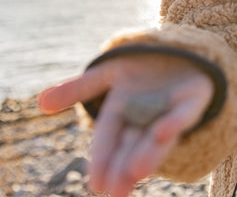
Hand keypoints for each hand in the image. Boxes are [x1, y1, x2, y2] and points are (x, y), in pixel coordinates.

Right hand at [39, 54, 213, 196]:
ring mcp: (171, 110)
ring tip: (137, 172)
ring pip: (158, 137)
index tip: (97, 185)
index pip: (108, 141)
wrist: (182, 53)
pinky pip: (186, 113)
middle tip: (116, 192)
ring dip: (148, 154)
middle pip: (132, 146)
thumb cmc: (140, 66)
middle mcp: (146, 119)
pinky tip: (161, 132)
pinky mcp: (195, 99)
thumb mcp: (107, 73)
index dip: (101, 161)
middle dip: (123, 168)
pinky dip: (174, 122)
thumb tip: (41, 103)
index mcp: (123, 114)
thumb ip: (77, 89)